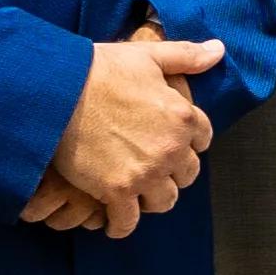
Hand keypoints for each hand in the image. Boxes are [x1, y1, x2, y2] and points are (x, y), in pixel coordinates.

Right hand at [36, 34, 222, 235]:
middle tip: (154, 169)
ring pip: (165, 201)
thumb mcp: (148, 56)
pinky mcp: (116, 191)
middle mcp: (172, 148)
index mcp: (183, 116)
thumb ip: (186, 56)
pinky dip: (121, 225)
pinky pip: (128, 221)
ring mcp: (146, 173)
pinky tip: (114, 222)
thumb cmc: (99, 69)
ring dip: (153, 198)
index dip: (189, 141)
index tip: (174, 142)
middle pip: (187, 174)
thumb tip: (219, 49)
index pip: (203, 139)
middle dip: (174, 172)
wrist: (56, 91)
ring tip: (138, 194)